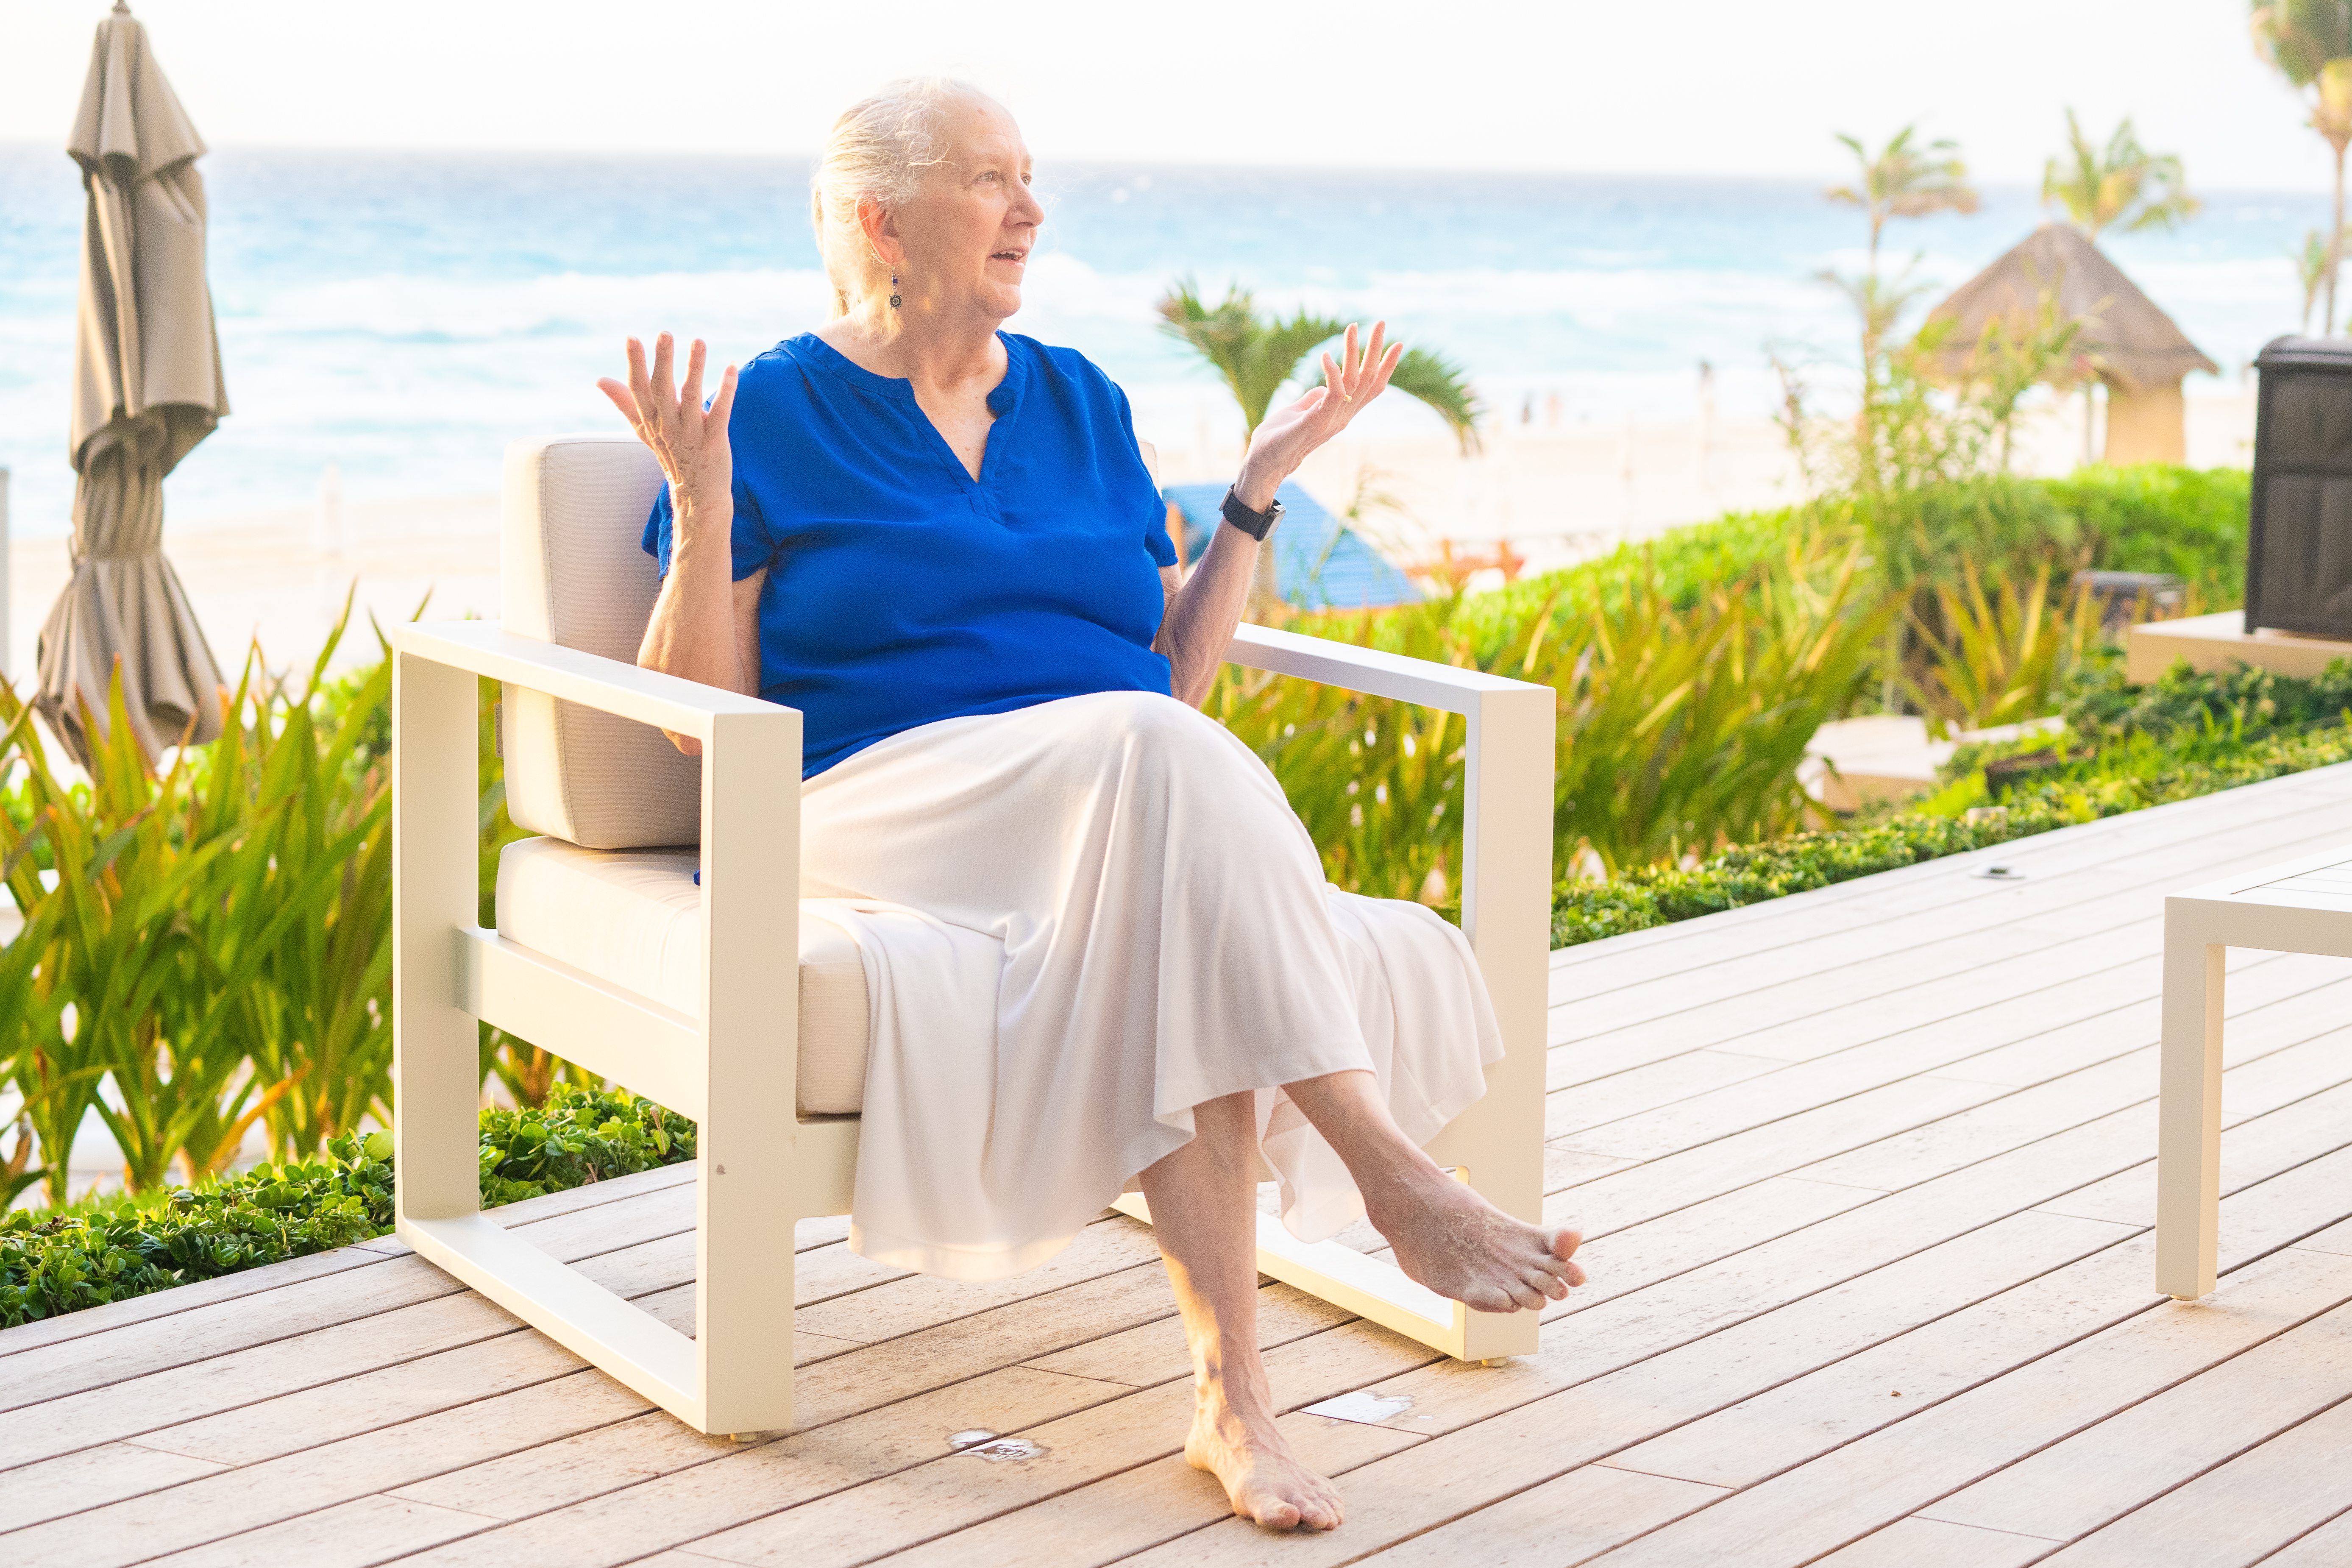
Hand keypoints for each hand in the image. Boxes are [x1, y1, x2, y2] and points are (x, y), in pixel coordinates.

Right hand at [597, 334, 738, 537]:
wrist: (696, 495)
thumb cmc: (671, 456)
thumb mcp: (644, 430)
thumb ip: (625, 403)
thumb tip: (599, 380)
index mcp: (651, 420)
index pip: (638, 388)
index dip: (635, 364)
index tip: (631, 338)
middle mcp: (668, 426)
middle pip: (662, 390)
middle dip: (662, 361)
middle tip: (665, 334)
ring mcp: (691, 435)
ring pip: (691, 397)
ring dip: (695, 369)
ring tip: (699, 341)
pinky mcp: (714, 442)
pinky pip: (720, 414)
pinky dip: (726, 391)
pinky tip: (732, 368)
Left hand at [1235, 321, 1402, 510]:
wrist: (1263, 463)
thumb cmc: (1279, 439)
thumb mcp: (1301, 411)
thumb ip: (1315, 398)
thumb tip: (1326, 385)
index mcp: (1341, 413)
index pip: (1371, 388)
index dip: (1385, 367)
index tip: (1396, 344)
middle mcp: (1343, 417)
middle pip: (1368, 380)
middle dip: (1376, 350)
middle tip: (1381, 322)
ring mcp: (1331, 420)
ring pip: (1354, 382)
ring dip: (1354, 352)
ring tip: (1352, 327)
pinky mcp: (1317, 422)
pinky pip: (1334, 393)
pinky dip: (1332, 372)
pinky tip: (1325, 355)